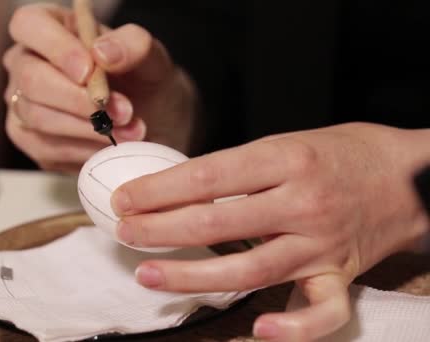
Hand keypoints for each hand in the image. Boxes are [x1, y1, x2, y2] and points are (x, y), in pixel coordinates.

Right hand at [3, 4, 197, 172]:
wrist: (152, 124)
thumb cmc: (143, 82)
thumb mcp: (151, 58)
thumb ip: (133, 46)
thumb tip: (103, 53)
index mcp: (50, 26)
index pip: (30, 25)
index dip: (56, 49)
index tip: (89, 71)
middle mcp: (27, 62)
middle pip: (30, 78)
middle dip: (78, 99)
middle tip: (122, 111)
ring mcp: (23, 102)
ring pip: (37, 116)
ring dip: (88, 128)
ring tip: (130, 131)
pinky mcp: (31, 139)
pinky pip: (46, 147)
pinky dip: (83, 149)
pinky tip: (110, 145)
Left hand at [110, 122, 429, 340]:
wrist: (410, 174)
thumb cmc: (341, 153)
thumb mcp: (287, 141)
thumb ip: (240, 168)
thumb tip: (181, 189)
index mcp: (286, 159)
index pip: (208, 178)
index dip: (159, 191)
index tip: (125, 199)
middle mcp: (302, 203)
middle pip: (218, 224)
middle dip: (161, 231)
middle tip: (125, 233)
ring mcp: (322, 242)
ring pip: (251, 270)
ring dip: (194, 277)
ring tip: (149, 275)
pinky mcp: (340, 273)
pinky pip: (321, 309)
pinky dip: (294, 327)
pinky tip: (259, 331)